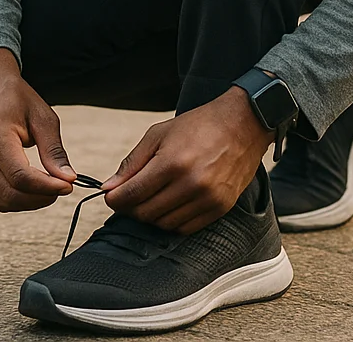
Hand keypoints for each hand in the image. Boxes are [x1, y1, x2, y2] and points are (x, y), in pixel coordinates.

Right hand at [0, 48, 76, 211]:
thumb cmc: (17, 99)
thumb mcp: (43, 117)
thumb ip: (54, 150)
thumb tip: (68, 180)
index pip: (20, 176)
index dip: (47, 187)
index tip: (69, 185)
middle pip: (10, 194)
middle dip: (41, 198)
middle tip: (63, 187)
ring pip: (3, 201)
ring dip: (31, 202)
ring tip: (50, 186)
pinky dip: (19, 198)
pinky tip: (35, 186)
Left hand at [102, 86, 273, 234]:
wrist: (242, 124)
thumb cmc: (198, 126)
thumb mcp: (158, 134)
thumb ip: (132, 163)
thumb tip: (109, 187)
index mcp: (172, 162)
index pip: (132, 195)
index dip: (115, 199)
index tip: (111, 196)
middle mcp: (191, 184)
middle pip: (146, 213)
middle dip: (130, 208)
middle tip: (129, 197)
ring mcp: (208, 199)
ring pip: (164, 224)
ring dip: (151, 216)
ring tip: (151, 198)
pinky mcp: (220, 208)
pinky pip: (186, 228)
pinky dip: (171, 222)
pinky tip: (169, 205)